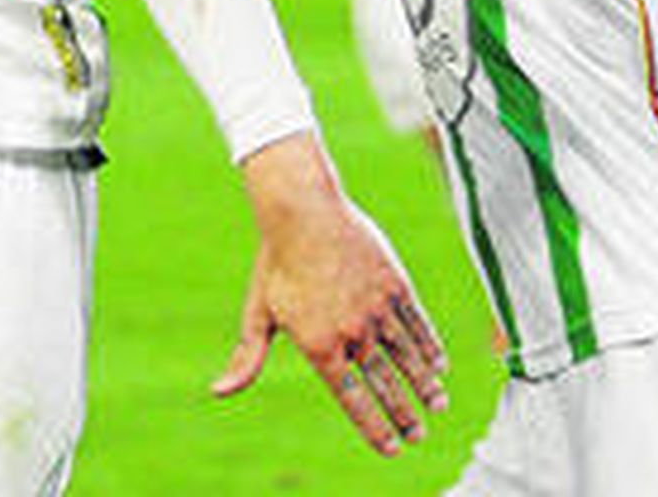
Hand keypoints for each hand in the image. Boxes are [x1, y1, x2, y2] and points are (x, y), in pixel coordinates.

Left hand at [221, 134, 447, 454]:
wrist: (304, 210)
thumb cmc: (277, 262)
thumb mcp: (259, 312)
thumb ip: (247, 358)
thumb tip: (218, 391)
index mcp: (319, 345)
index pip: (353, 400)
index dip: (374, 428)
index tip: (390, 448)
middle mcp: (352, 332)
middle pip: (385, 385)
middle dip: (405, 416)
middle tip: (417, 438)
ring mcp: (376, 308)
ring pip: (408, 358)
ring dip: (426, 386)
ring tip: (438, 406)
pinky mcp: (395, 285)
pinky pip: (418, 325)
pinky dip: (430, 347)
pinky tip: (439, 364)